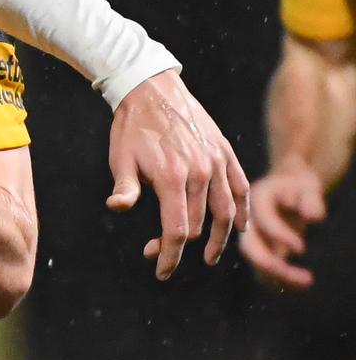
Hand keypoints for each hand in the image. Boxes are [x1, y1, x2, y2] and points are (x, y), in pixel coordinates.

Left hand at [106, 70, 247, 279]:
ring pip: (226, 212)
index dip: (169, 256)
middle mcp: (200, 172)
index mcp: (171, 177)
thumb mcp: (120, 159)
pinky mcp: (225, 152)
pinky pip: (241, 186)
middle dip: (179, 246)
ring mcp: (216, 161)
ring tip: (208, 255)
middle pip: (198, 224)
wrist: (151, 88)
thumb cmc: (130, 128)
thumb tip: (117, 208)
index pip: (176, 230)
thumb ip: (125, 187)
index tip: (160, 271)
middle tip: (158, 252)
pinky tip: (240, 226)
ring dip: (219, 238)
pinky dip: (243, 209)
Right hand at [239, 162, 326, 290]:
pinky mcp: (261, 249)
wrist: (287, 192)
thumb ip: (311, 200)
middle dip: (271, 265)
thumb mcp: (307, 187)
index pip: (261, 218)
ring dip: (278, 277)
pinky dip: (278, 280)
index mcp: (256, 199)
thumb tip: (313, 218)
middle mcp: (247, 221)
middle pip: (249, 247)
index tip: (301, 248)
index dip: (278, 234)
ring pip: (256, 262)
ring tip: (306, 282)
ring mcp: (252, 237)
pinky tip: (299, 284)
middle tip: (304, 277)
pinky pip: (263, 269)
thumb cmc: (298, 188)